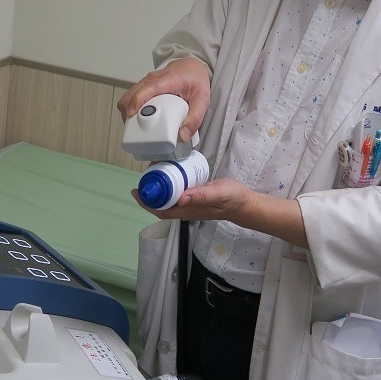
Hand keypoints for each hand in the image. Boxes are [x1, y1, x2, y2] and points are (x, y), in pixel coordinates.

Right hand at [117, 57, 210, 143]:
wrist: (191, 67)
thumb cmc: (195, 80)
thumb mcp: (202, 99)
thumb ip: (195, 119)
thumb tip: (183, 135)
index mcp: (168, 80)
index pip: (148, 87)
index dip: (137, 100)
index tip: (132, 113)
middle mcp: (152, 79)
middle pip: (131, 94)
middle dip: (130, 113)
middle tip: (140, 128)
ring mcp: (145, 83)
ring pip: (128, 98)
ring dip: (130, 113)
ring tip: (142, 126)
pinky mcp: (142, 88)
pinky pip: (131, 99)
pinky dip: (133, 111)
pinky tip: (142, 120)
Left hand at [134, 178, 308, 248]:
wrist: (244, 202)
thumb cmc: (232, 199)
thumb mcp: (218, 194)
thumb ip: (202, 195)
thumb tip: (181, 197)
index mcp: (187, 210)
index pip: (160, 210)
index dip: (146, 203)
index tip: (136, 191)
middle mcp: (185, 207)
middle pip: (160, 203)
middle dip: (150, 191)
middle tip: (145, 174)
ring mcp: (189, 202)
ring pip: (168, 196)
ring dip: (159, 186)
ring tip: (154, 170)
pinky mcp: (194, 194)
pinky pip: (177, 190)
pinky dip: (170, 181)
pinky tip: (169, 170)